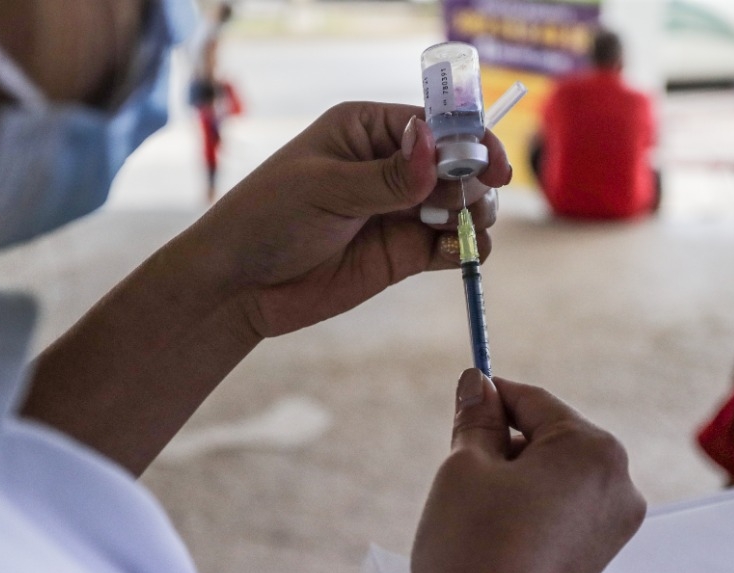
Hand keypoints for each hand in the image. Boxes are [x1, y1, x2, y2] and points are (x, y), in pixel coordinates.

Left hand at [190, 101, 510, 337]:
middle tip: (456, 205)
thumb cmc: (268, 220)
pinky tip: (455, 253)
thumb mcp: (325, 190)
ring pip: (465, 206)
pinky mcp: (403, 254)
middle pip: (460, 165)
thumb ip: (388, 176)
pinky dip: (464, 249)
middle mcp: (392, 166)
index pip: (437, 126)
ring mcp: (400, 212)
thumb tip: (435, 145)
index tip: (493, 168)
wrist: (241, 286)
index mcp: (369, 130)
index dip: (471, 143)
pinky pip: (451, 246)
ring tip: (454, 229)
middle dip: (471, 183)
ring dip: (475, 216)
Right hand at [412, 370, 643, 572]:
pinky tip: (493, 543)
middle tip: (460, 485)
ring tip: (475, 522)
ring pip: (550, 476)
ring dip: (510, 483)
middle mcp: (619, 482)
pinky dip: (524, 514)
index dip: (488, 402)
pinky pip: (558, 512)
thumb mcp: (464, 470)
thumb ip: (477, 418)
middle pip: (548, 437)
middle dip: (501, 448)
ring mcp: (613, 525)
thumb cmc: (472, 552)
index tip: (455, 414)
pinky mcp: (597, 558)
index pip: (533, 400)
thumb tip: (478, 381)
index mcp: (593, 448)